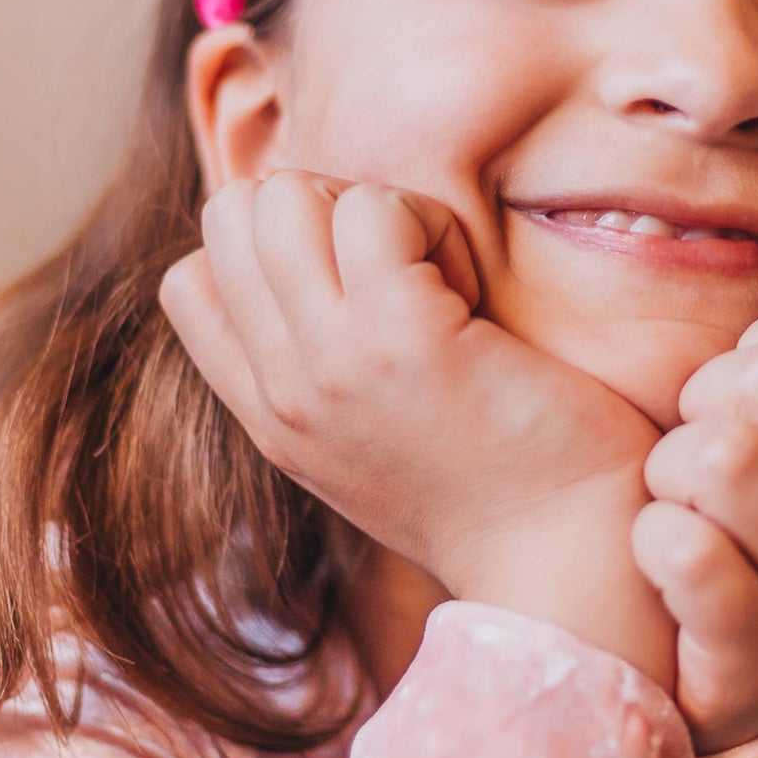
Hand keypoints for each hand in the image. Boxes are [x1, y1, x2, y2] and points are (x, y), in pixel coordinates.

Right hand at [158, 171, 674, 685]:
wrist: (565, 562)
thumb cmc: (496, 487)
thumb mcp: (368, 442)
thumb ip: (321, 369)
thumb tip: (316, 265)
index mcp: (269, 415)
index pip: (191, 281)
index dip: (270, 247)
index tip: (354, 284)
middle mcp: (284, 387)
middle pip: (232, 214)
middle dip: (320, 206)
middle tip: (401, 268)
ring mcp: (334, 361)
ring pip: (290, 196)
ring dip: (380, 211)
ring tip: (440, 279)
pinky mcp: (404, 336)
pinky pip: (380, 210)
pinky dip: (431, 223)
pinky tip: (470, 289)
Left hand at [630, 307, 757, 752]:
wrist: (716, 675)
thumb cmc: (738, 519)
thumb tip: (738, 233)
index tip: (742, 394)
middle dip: (705, 398)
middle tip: (698, 452)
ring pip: (724, 456)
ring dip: (669, 474)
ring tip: (678, 506)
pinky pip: (686, 550)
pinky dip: (651, 542)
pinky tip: (663, 567)